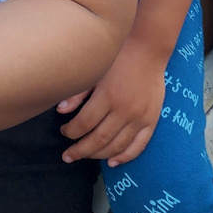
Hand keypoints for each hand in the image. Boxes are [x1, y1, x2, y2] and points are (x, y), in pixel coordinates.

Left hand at [58, 38, 167, 165]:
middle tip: (68, 155)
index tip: (64, 132)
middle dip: (80, 150)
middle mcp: (124, 110)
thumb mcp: (95, 71)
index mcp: (107, 96)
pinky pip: (139, 145)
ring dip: (99, 155)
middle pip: (98, 139)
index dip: (71, 132)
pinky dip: (126, 157)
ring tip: (85, 156)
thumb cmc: (118, 57)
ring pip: (117, 146)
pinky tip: (113, 163)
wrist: (148, 49)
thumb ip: (78, 93)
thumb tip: (60, 111)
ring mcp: (140, 117)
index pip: (84, 124)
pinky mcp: (152, 120)